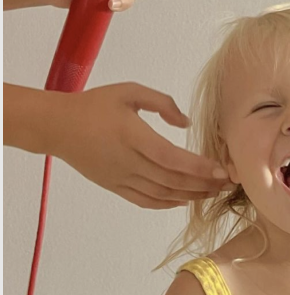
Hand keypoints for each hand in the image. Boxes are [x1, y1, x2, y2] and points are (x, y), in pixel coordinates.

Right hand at [49, 82, 236, 209]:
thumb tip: (186, 124)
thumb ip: (162, 103)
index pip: (171, 157)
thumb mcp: (129, 91)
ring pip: (162, 193)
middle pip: (172, 179)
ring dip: (190, 195)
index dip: (198, 167)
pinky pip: (145, 200)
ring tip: (213, 193)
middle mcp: (129, 161)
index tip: (222, 171)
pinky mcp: (115, 187)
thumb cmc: (95, 105)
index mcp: (133, 135)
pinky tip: (184, 200)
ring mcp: (121, 178)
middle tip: (228, 184)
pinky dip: (167, 203)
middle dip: (203, 184)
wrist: (57, 127)